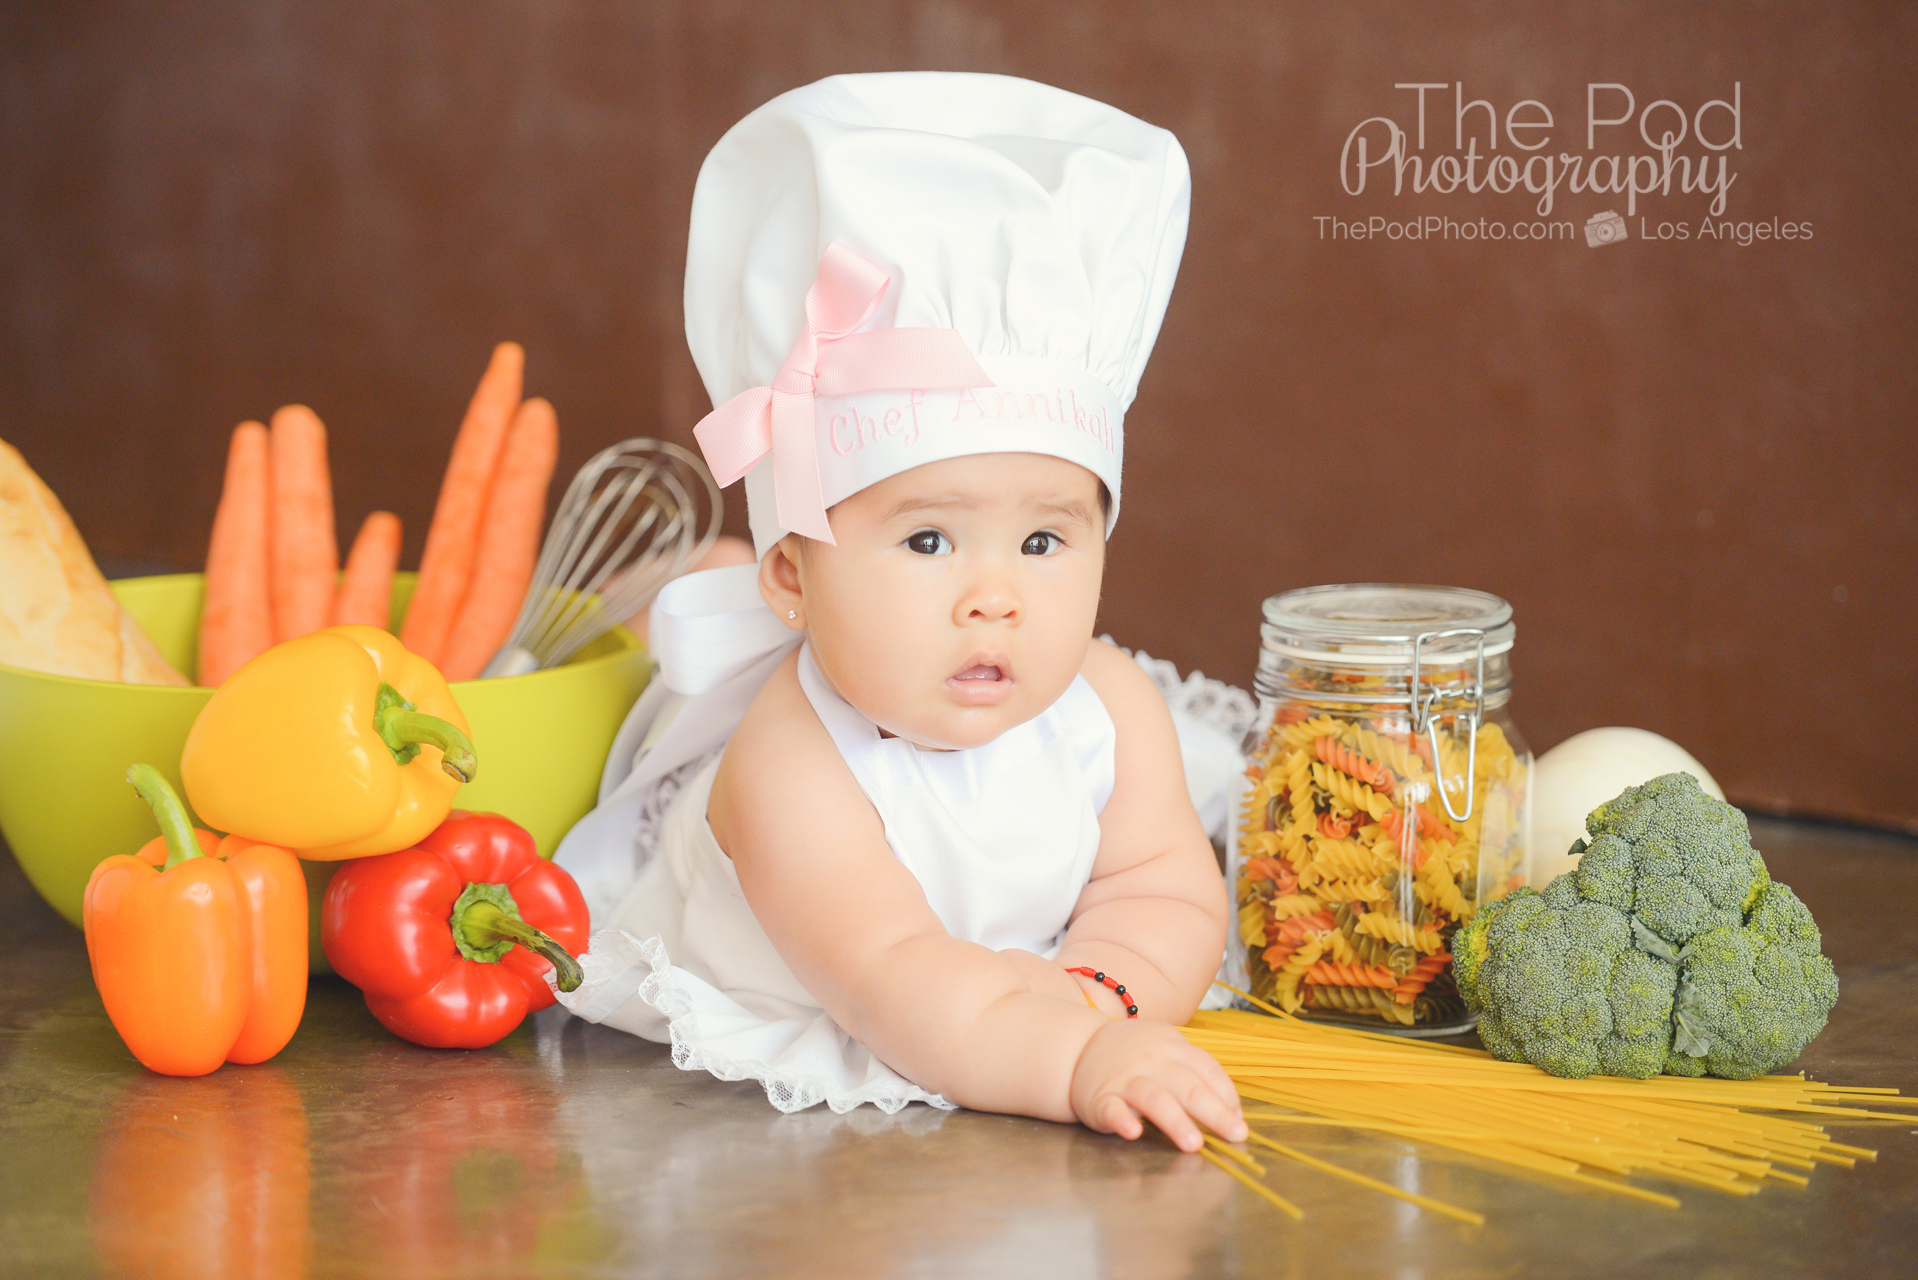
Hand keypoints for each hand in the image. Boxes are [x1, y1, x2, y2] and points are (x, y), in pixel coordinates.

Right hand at [1068, 1019, 1246, 1151]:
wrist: (1079, 1048)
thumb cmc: (1133, 1056)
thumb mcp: (1165, 1050)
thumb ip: (1193, 1074)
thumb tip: (1231, 1110)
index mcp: (1172, 1047)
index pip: (1207, 1069)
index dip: (1227, 1095)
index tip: (1239, 1119)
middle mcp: (1151, 1061)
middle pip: (1188, 1086)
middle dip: (1215, 1113)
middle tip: (1235, 1134)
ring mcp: (1125, 1079)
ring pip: (1154, 1098)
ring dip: (1176, 1121)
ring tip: (1194, 1143)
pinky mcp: (1100, 1098)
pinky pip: (1112, 1109)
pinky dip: (1122, 1120)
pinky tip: (1133, 1132)